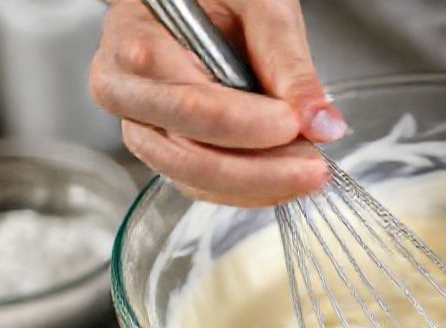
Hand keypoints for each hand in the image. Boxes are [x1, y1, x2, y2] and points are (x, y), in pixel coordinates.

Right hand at [90, 0, 343, 207]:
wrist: (199, 0)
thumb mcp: (260, 6)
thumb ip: (288, 62)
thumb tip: (321, 123)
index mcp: (135, 42)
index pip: (188, 100)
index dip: (246, 124)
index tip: (295, 125)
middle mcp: (125, 91)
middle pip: (184, 151)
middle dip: (256, 169)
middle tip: (312, 167)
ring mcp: (141, 126)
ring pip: (191, 177)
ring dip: (256, 185)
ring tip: (307, 173)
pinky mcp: (163, 149)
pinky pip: (199, 185)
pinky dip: (246, 190)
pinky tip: (285, 180)